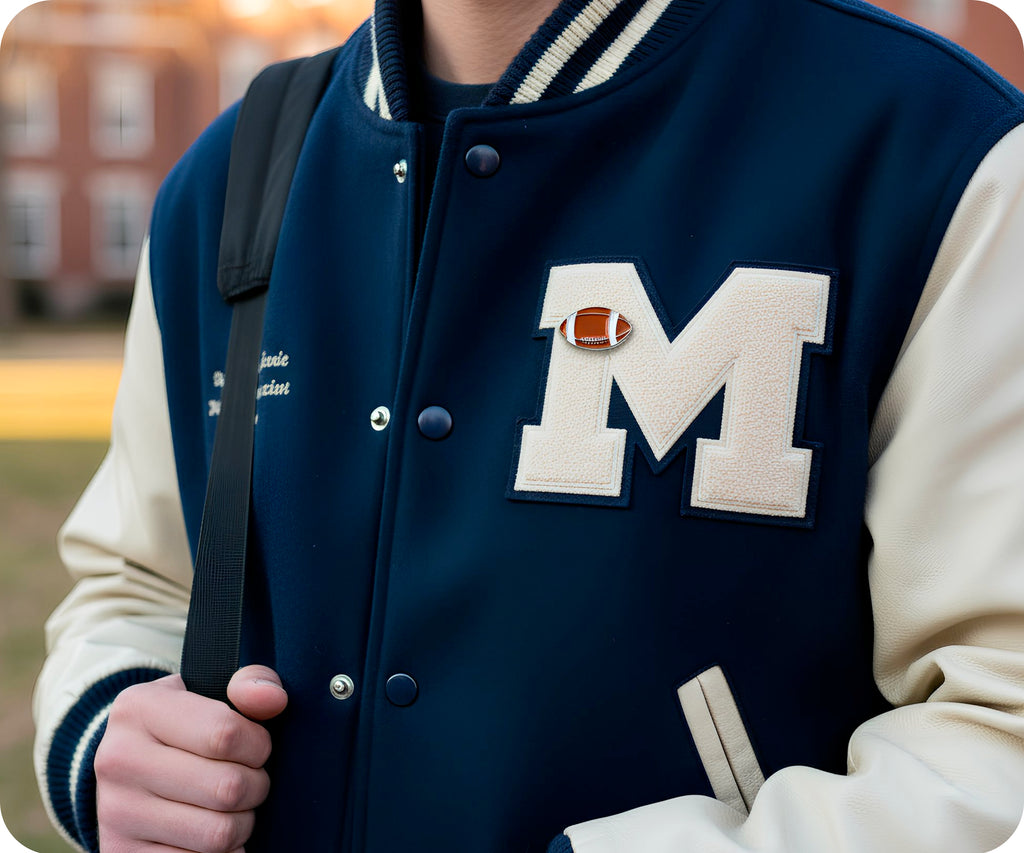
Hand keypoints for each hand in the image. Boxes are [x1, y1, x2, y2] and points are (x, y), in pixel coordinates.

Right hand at [95, 664, 287, 851]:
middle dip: (256, 785)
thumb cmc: (185, 722)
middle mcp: (118, 760)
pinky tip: (212, 830)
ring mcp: (116, 812)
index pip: (225, 734)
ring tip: (233, 805)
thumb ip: (249, 683)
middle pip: (227, 788)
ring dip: (243, 823)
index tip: (256, 746)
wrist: (126, 765)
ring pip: (218, 834)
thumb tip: (274, 698)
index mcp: (139, 708)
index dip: (258, 744)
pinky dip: (222, 852)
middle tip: (249, 778)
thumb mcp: (209, 689)